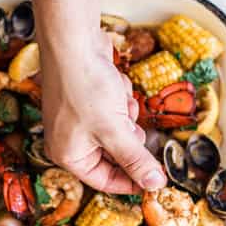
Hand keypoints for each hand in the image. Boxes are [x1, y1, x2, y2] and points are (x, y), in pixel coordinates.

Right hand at [40, 33, 166, 193]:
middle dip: (129, 137)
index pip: (106, 181)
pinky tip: (114, 86)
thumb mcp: (115, 130)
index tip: (157, 177)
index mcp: (68, 156)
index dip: (133, 180)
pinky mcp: (88, 99)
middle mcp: (70, 140)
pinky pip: (116, 110)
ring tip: (119, 100)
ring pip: (119, 131)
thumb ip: (136, 160)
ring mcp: (79, 119)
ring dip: (127, 116)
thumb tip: (155, 185)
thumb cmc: (84, 86)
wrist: (73, 41)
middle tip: (131, 124)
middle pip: (114, 155)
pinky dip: (121, 99)